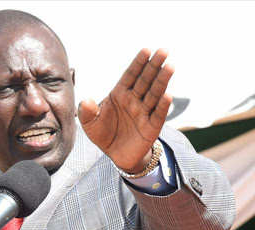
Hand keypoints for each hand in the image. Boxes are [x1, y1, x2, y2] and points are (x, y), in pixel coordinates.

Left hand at [78, 48, 173, 172]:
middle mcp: (134, 100)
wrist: (116, 154)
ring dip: (162, 81)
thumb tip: (85, 101)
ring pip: (154, 94)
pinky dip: (162, 106)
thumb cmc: (104, 133)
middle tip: (163, 51)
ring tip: (169, 67)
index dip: (138, 63)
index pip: (130, 75)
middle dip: (154, 66)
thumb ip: (87, 112)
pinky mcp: (151, 127)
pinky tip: (168, 95)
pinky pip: (158, 115)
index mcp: (120, 94)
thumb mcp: (90, 123)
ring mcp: (144, 112)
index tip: (146, 50)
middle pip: (145, 80)